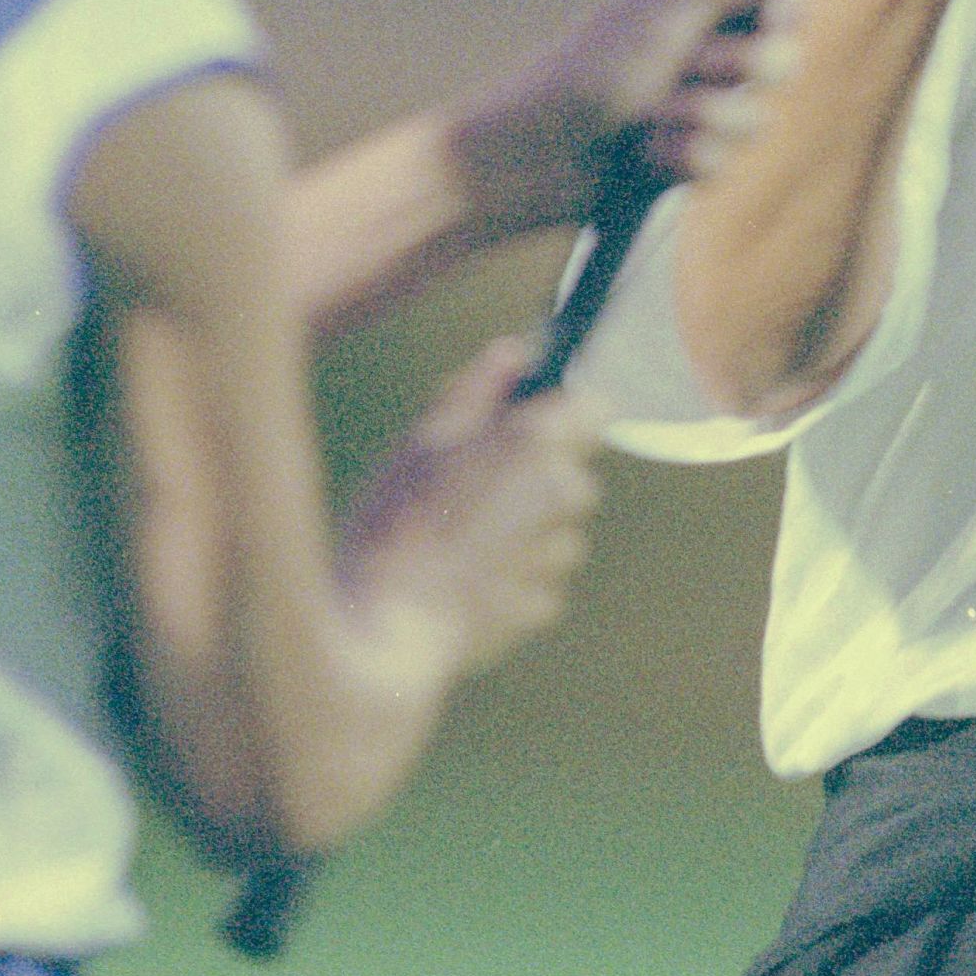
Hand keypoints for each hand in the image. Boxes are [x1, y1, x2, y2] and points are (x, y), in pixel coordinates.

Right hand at [342, 333, 600, 677]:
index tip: (529, 427)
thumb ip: (476, 390)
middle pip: (574, 477)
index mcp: (533, 441)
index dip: (563, 415)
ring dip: (522, 534)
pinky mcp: (540, 605)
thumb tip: (514, 351)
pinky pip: (536, 582)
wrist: (379, 624)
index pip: (595, 407)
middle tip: (473, 491)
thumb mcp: (421, 440)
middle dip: (536, 481)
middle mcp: (558, 492)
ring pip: (555, 533)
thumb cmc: (392, 522)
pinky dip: (508, 582)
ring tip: (457, 544)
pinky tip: (460, 584)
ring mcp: (554, 553)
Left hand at [442, 0, 781, 237]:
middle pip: (780, 61)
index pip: (777, 3)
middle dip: (731, 67)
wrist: (538, 150)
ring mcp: (702, 112)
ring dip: (696, 116)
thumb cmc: (591, 69)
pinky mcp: (692, 160)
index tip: (771, 17)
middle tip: (681, 66)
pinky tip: (643, 153)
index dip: (781, 13)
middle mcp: (707, 58)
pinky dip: (679, 155)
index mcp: (698, 10)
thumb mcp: (661, 14)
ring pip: (754, 118)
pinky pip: (723, 160)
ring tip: (646, 117)